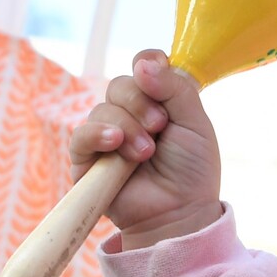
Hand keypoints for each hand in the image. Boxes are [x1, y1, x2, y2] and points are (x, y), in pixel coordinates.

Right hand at [69, 51, 223, 246]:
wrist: (180, 212)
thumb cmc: (192, 171)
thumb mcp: (195, 123)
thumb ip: (175, 88)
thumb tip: (144, 63)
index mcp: (156, 100)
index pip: (143, 66)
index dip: (148, 64)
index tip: (158, 72)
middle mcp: (128, 114)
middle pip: (120, 84)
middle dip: (140, 102)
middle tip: (159, 126)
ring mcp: (106, 135)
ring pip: (102, 109)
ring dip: (127, 126)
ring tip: (146, 152)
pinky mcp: (87, 160)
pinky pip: (81, 135)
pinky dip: (97, 134)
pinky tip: (115, 143)